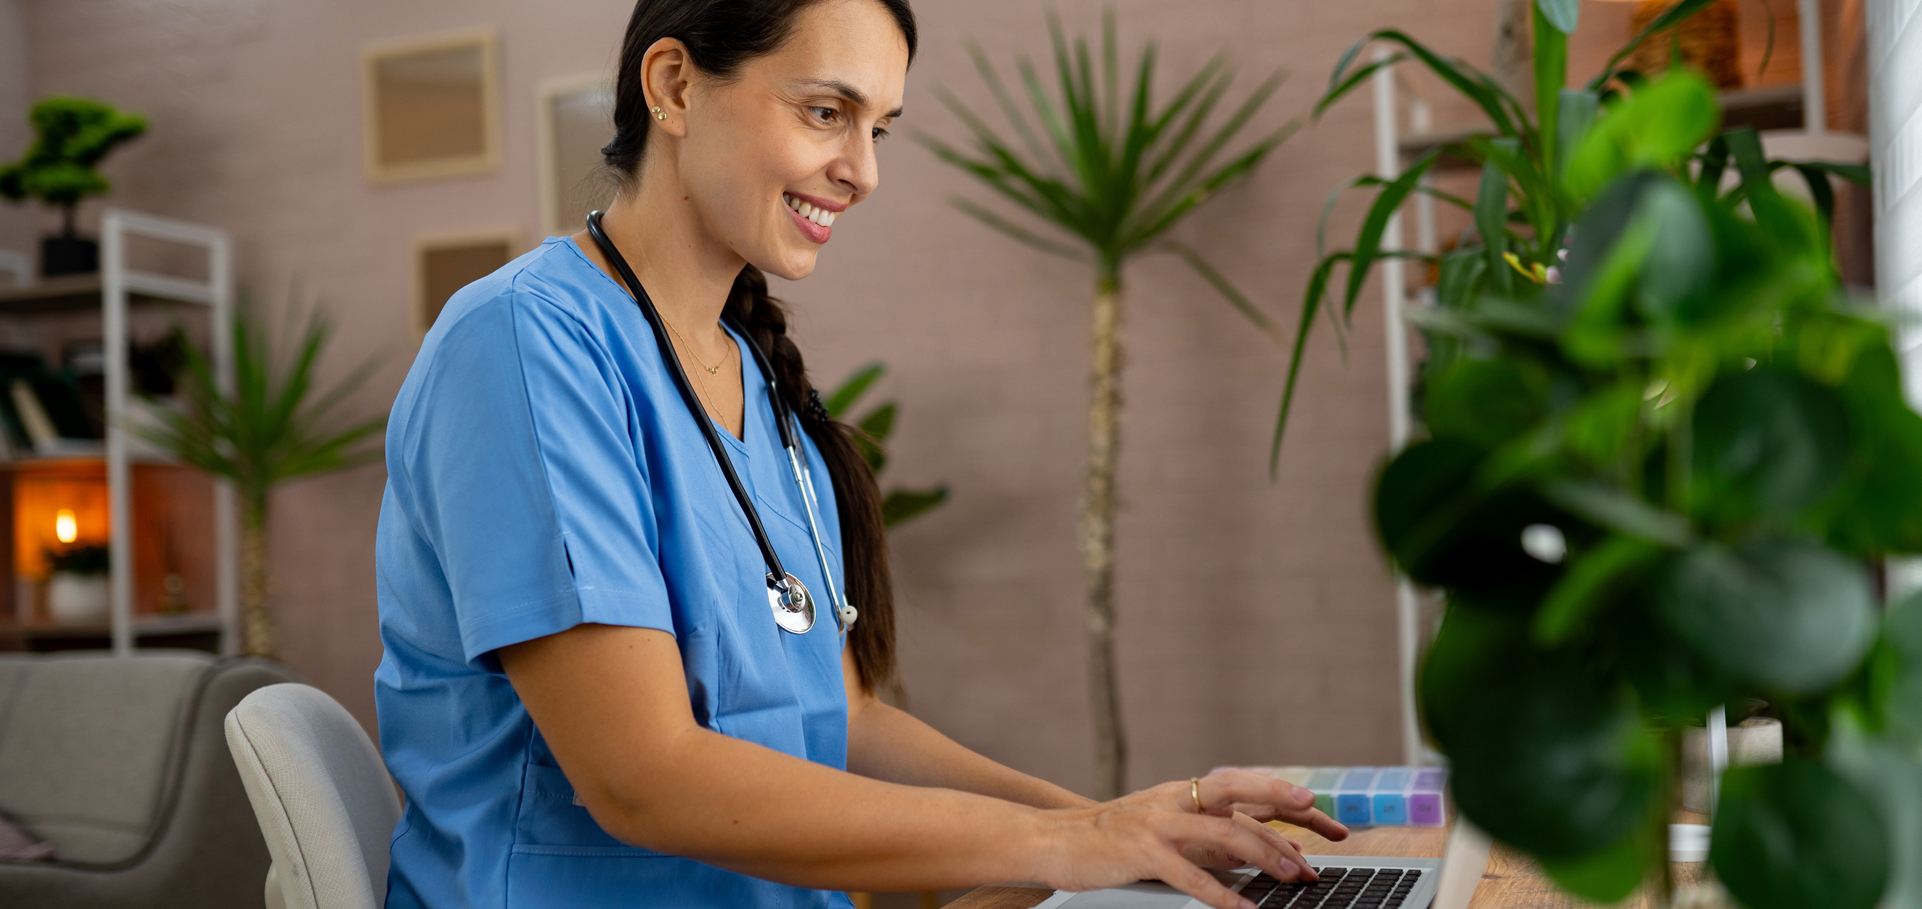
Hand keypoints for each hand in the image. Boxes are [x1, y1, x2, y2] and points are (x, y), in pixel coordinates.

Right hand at [1031, 771, 1349, 908]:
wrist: (1055, 839)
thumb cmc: (1111, 840)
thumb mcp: (1166, 833)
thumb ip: (1208, 840)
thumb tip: (1256, 854)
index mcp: (1183, 793)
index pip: (1246, 788)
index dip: (1287, 798)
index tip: (1325, 816)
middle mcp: (1175, 799)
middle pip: (1241, 790)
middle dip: (1287, 805)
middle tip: (1326, 828)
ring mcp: (1158, 822)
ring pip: (1223, 829)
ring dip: (1265, 853)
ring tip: (1295, 875)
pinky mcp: (1142, 850)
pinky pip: (1189, 873)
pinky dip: (1220, 893)